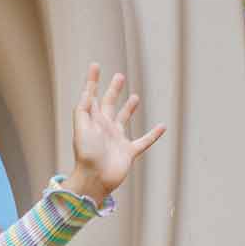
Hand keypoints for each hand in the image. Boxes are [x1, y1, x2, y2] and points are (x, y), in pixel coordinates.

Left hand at [63, 63, 165, 204]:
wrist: (94, 179)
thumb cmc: (86, 155)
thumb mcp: (82, 128)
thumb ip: (84, 109)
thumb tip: (88, 91)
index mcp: (93, 121)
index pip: (92, 96)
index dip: (93, 81)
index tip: (95, 65)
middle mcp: (105, 128)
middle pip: (109, 104)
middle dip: (114, 90)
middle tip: (120, 77)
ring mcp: (117, 140)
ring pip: (125, 120)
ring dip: (129, 109)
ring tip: (136, 97)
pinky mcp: (129, 152)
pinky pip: (143, 141)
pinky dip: (153, 135)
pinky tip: (162, 127)